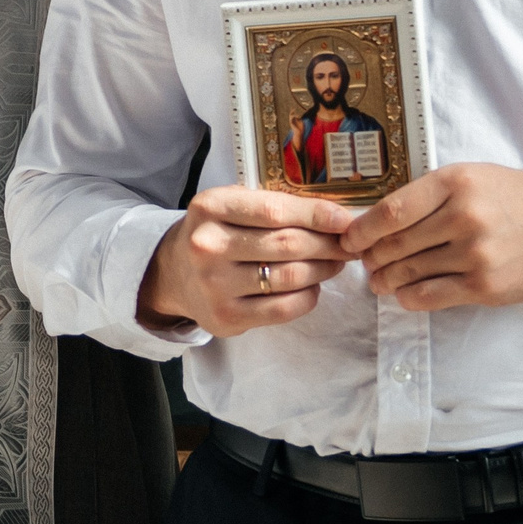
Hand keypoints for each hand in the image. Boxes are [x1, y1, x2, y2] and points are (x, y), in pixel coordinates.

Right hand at [137, 185, 353, 337]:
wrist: (174, 274)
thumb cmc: (216, 233)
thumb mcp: (230, 206)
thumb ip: (272, 207)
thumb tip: (336, 219)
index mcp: (210, 207)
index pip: (275, 211)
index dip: (317, 216)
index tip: (346, 221)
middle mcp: (208, 245)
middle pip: (288, 244)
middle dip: (328, 244)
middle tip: (348, 245)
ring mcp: (215, 285)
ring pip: (290, 277)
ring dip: (323, 270)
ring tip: (334, 263)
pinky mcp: (226, 317)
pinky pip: (284, 308)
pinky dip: (308, 296)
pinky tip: (312, 286)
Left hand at [339, 164, 522, 310]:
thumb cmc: (514, 197)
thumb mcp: (471, 177)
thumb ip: (428, 195)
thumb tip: (378, 220)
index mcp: (454, 183)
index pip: (391, 210)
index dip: (362, 230)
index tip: (349, 239)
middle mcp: (463, 217)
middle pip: (395, 244)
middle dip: (371, 256)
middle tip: (364, 262)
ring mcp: (474, 254)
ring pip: (409, 272)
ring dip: (385, 279)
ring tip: (379, 280)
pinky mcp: (485, 285)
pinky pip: (431, 296)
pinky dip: (409, 297)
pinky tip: (403, 294)